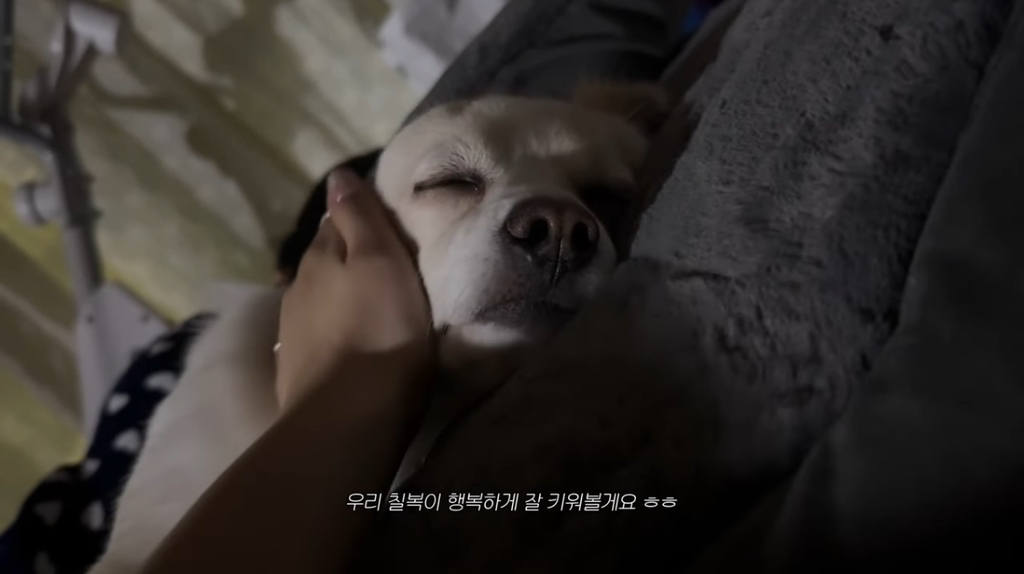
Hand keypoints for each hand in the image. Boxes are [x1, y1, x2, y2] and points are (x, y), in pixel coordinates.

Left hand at [275, 168, 433, 409]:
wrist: (350, 415)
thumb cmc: (380, 329)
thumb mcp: (381, 260)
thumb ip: (359, 216)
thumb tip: (338, 175)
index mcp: (319, 256)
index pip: (336, 221)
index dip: (360, 218)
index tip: (387, 225)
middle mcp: (297, 288)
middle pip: (325, 262)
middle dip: (349, 260)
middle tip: (388, 268)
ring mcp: (293, 332)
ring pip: (320, 301)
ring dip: (341, 300)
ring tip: (373, 309)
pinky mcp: (298, 371)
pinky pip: (319, 338)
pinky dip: (335, 334)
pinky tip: (352, 345)